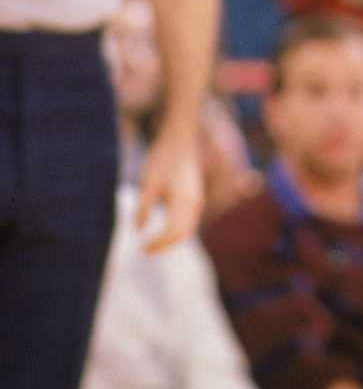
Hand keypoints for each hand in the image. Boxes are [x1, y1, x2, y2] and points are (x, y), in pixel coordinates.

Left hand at [137, 130, 203, 250]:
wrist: (180, 137)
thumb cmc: (163, 157)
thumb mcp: (149, 181)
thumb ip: (144, 207)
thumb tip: (138, 230)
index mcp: (183, 200)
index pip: (172, 233)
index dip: (158, 245)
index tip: (142, 249)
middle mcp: (194, 203)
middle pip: (183, 234)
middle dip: (166, 246)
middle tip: (146, 251)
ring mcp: (197, 199)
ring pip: (188, 229)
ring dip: (172, 240)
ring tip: (153, 244)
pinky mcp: (196, 196)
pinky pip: (190, 221)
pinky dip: (178, 231)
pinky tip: (164, 230)